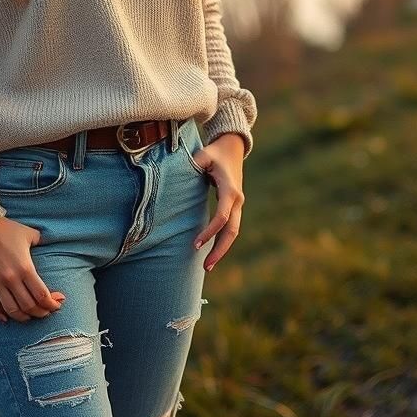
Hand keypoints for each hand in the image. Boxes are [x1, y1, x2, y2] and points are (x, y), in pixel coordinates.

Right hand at [0, 217, 66, 322]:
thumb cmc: (7, 228)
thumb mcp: (29, 233)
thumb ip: (41, 241)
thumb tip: (50, 244)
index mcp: (25, 267)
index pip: (42, 295)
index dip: (52, 304)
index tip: (57, 304)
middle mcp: (11, 278)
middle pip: (29, 306)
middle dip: (41, 313)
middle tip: (46, 312)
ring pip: (12, 310)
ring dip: (23, 317)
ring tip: (29, 316)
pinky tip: (6, 318)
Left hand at [191, 132, 245, 271]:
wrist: (233, 148)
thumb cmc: (215, 152)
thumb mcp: (204, 154)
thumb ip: (194, 164)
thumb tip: (178, 175)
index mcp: (230, 190)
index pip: (221, 216)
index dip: (210, 232)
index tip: (195, 244)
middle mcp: (237, 200)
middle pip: (231, 231)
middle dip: (219, 250)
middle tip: (205, 268)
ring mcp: (238, 204)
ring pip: (233, 232)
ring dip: (221, 249)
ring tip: (207, 266)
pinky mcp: (234, 207)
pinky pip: (230, 228)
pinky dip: (221, 240)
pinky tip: (211, 252)